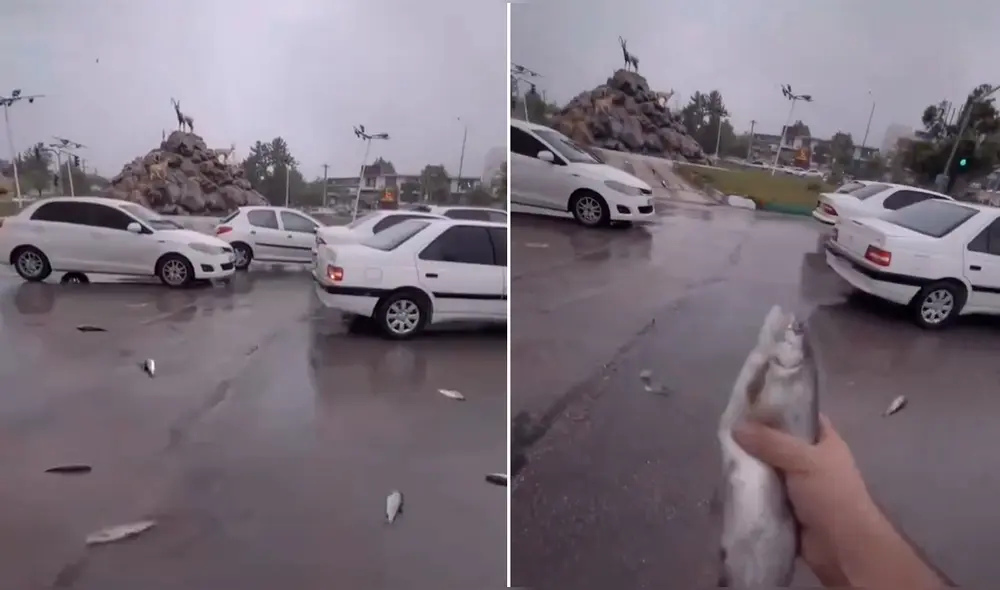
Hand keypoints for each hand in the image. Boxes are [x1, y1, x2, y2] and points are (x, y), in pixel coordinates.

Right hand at [733, 414, 874, 583]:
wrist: (842, 547)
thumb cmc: (831, 495)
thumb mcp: (803, 460)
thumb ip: (770, 442)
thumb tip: (736, 427)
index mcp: (825, 441)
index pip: (800, 415)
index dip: (778, 407)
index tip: (749, 402)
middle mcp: (812, 460)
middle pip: (779, 441)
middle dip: (756, 438)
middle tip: (727, 431)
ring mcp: (799, 485)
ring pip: (768, 467)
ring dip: (751, 466)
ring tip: (723, 456)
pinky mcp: (787, 507)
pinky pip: (764, 491)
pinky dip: (751, 489)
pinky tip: (731, 482)